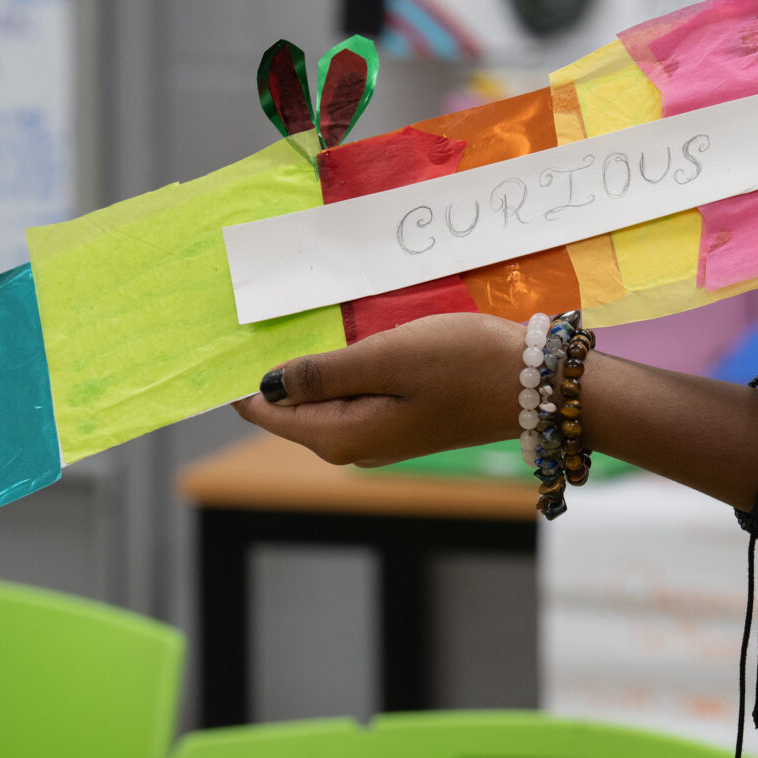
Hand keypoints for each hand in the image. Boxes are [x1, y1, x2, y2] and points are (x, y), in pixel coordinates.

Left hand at [233, 312, 525, 465]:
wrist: (535, 386)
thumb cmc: (464, 365)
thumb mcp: (388, 357)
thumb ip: (323, 372)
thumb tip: (265, 385)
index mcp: (342, 437)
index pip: (265, 411)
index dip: (240, 377)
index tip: (223, 335)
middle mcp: (352, 446)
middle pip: (288, 408)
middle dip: (272, 368)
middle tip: (254, 312)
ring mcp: (376, 435)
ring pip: (320, 399)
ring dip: (308, 365)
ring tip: (292, 317)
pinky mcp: (397, 420)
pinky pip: (348, 394)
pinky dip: (338, 368)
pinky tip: (342, 336)